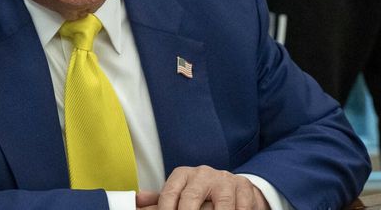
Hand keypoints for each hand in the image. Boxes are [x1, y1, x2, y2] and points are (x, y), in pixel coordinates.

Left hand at [136, 166, 270, 209]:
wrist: (232, 186)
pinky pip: (242, 206)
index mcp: (183, 175)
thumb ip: (160, 200)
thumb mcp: (180, 194)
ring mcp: (225, 180)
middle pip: (191, 198)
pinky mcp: (244, 188)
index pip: (169, 194)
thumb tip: (136, 201)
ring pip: (220, 204)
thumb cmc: (201, 193)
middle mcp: (203, 174)